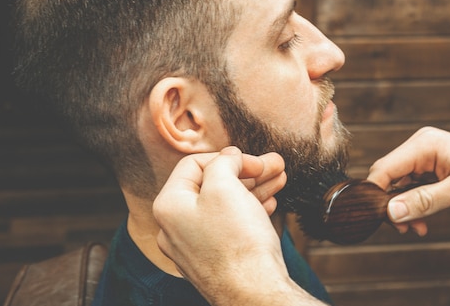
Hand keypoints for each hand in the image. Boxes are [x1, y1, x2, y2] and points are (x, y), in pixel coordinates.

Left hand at [153, 147, 323, 305]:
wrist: (254, 293)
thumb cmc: (236, 243)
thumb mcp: (225, 187)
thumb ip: (223, 163)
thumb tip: (228, 156)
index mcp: (169, 205)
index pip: (194, 164)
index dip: (228, 157)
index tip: (255, 161)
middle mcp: (175, 227)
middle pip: (212, 185)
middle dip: (247, 172)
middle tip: (273, 165)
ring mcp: (194, 246)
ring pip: (225, 206)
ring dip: (253, 189)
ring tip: (279, 180)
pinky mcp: (214, 260)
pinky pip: (229, 226)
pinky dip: (249, 210)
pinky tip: (269, 204)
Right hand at [368, 127, 449, 233]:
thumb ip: (423, 201)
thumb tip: (390, 211)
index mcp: (424, 144)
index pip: (384, 168)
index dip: (375, 194)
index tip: (377, 219)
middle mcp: (422, 148)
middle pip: (389, 177)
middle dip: (391, 205)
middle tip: (403, 229)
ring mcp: (427, 159)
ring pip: (400, 186)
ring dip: (404, 209)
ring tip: (416, 229)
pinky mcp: (434, 170)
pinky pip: (413, 189)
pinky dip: (415, 206)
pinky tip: (423, 223)